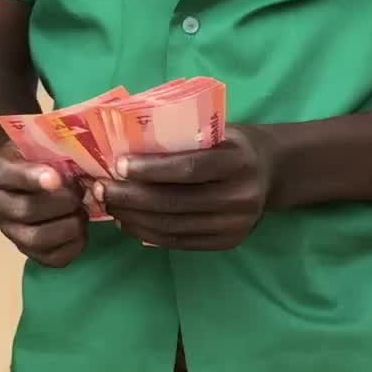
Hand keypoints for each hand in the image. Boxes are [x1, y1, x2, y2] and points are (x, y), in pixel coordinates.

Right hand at [0, 142, 87, 267]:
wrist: (28, 176)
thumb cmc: (38, 155)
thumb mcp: (39, 142)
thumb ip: (52, 148)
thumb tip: (82, 160)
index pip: (8, 175)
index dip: (32, 178)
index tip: (56, 178)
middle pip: (26, 211)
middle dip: (61, 203)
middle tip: (81, 192)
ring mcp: (10, 231)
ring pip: (37, 239)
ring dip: (68, 226)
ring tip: (82, 212)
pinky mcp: (29, 252)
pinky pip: (52, 258)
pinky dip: (74, 246)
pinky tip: (81, 230)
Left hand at [99, 125, 276, 250]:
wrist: (270, 172)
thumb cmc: (231, 144)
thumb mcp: (214, 129)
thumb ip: (179, 136)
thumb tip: (122, 141)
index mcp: (238, 161)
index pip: (188, 169)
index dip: (150, 170)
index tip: (118, 165)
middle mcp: (241, 196)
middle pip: (175, 202)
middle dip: (131, 197)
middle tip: (100, 189)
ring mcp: (235, 224)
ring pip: (173, 226)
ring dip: (134, 218)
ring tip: (109, 205)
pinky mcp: (228, 242)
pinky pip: (179, 242)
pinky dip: (148, 234)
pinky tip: (129, 222)